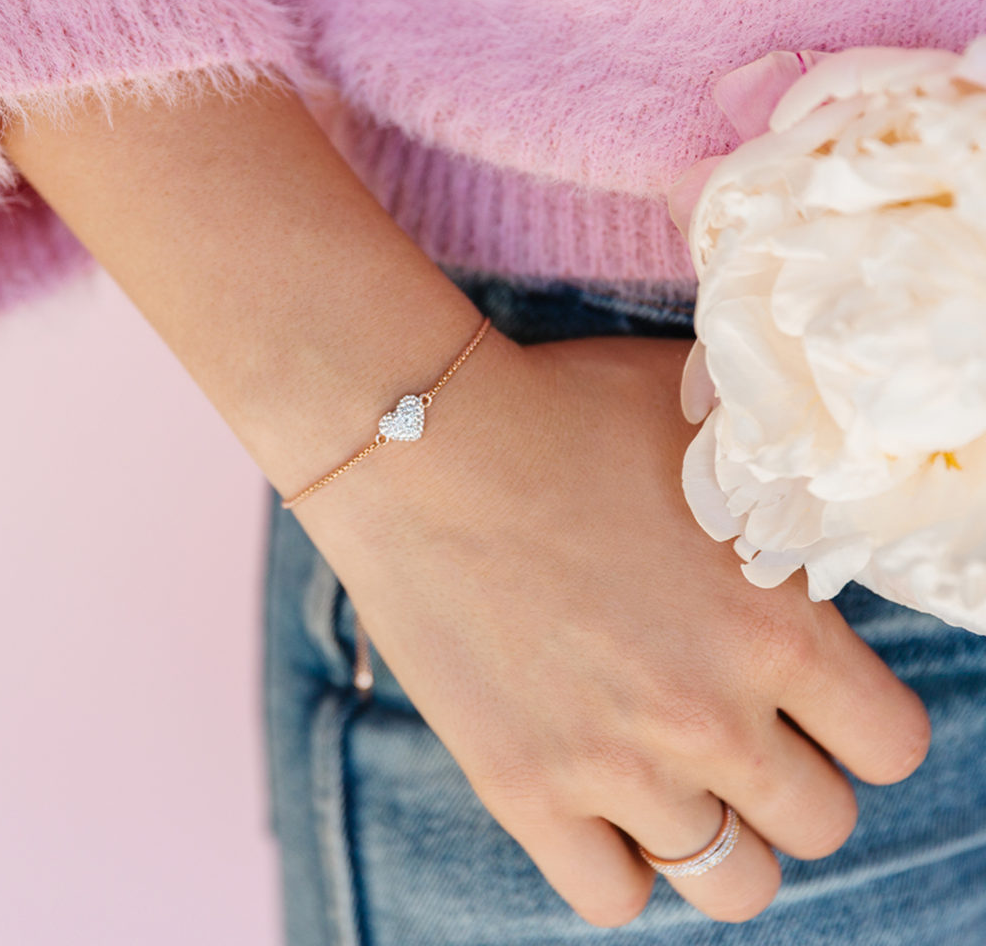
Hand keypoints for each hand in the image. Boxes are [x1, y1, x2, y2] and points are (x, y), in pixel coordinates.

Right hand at [295, 329, 930, 925]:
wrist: (420, 444)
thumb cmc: (563, 412)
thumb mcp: (705, 426)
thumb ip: (784, 487)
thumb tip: (816, 513)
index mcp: (774, 625)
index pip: (890, 742)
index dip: (860, 722)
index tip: (814, 698)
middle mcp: (708, 713)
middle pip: (819, 823)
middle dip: (790, 778)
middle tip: (735, 726)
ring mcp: (613, 764)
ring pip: (731, 883)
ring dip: (716, 829)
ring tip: (672, 770)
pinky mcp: (521, 789)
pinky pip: (611, 898)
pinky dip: (622, 861)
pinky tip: (602, 799)